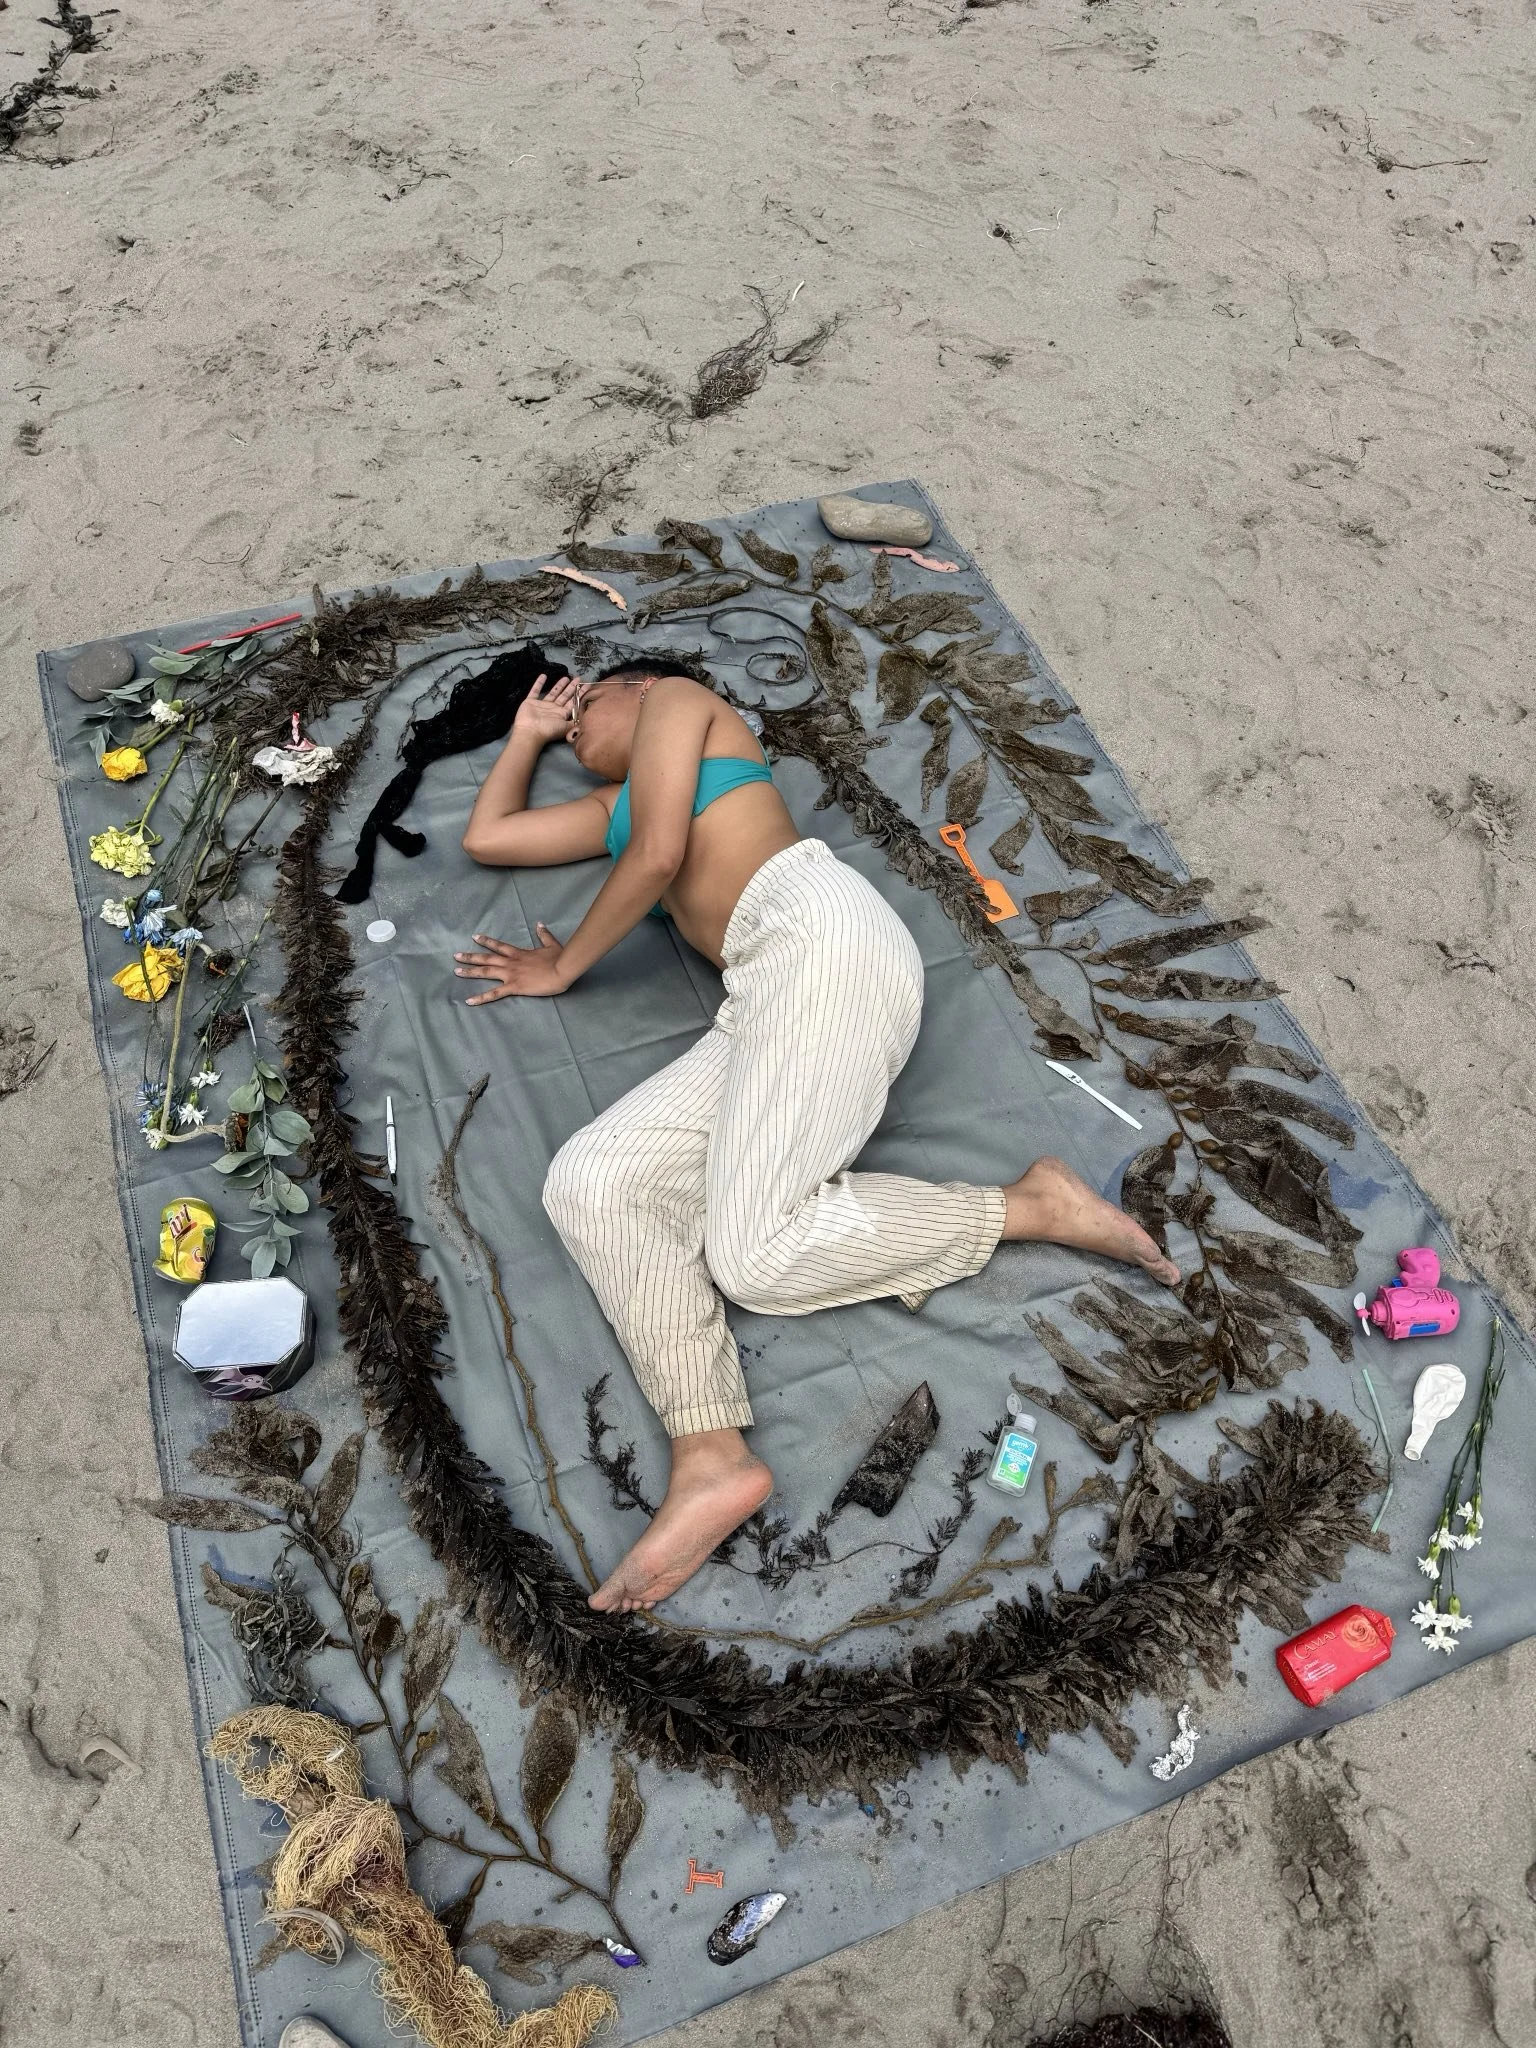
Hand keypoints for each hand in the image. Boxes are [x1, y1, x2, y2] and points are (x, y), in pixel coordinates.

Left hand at [454, 926, 568, 1002]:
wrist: (562, 970)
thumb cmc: (558, 959)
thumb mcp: (552, 944)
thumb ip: (544, 935)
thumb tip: (540, 924)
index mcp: (519, 953)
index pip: (498, 946)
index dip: (486, 941)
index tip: (474, 937)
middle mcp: (511, 962)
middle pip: (486, 958)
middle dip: (470, 957)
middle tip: (456, 956)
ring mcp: (510, 974)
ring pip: (486, 972)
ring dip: (470, 972)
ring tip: (456, 972)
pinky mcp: (514, 987)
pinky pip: (494, 994)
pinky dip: (481, 998)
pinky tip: (469, 1001)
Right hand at [510, 673, 581, 746]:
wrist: (530, 731)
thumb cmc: (548, 729)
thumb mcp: (566, 727)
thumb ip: (576, 723)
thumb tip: (586, 721)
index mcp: (562, 714)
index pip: (573, 702)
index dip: (580, 694)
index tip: (586, 686)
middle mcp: (553, 709)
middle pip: (565, 696)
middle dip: (572, 687)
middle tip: (578, 678)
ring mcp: (542, 705)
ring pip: (553, 692)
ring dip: (559, 685)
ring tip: (566, 677)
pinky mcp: (530, 702)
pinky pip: (535, 691)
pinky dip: (538, 684)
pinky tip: (543, 675)